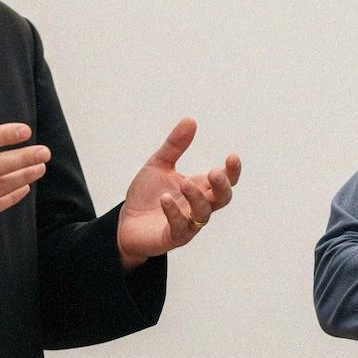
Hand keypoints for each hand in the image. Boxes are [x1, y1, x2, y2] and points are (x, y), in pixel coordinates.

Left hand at [116, 117, 240, 271]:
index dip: (232, 171)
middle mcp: (198, 206)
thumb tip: (190, 120)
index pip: (224, 181)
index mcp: (199, 188)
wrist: (126, 222)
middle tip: (213, 172)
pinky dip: (174, 212)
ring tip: (184, 182)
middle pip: (222, 199)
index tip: (232, 157)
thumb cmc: (147, 195)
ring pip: (203, 213)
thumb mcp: (159, 165)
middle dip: (222, 186)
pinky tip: (165, 199)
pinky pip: (180, 227)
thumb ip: (174, 146)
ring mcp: (188, 224)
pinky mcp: (173, 237)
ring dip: (197, 197)